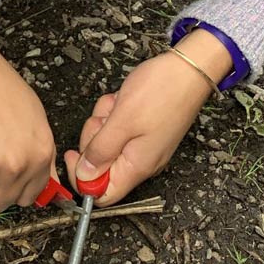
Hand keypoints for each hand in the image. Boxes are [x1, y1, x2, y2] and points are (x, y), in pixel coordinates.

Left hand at [64, 32, 230, 203]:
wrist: (190, 68)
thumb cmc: (162, 91)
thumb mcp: (122, 121)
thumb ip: (100, 151)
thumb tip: (84, 177)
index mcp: (137, 166)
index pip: (102, 194)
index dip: (82, 179)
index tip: (73, 154)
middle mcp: (141, 160)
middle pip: (100, 165)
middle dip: (93, 139)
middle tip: (103, 119)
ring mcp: (142, 144)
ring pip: (106, 141)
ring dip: (103, 120)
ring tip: (116, 105)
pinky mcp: (143, 128)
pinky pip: (116, 127)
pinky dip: (113, 112)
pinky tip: (122, 100)